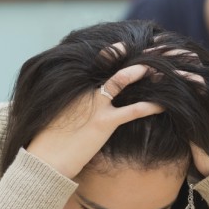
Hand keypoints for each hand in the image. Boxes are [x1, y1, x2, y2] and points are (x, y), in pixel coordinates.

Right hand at [26, 64, 162, 178]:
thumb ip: (71, 107)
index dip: (112, 53)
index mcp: (74, 87)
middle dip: (132, 59)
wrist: (45, 161)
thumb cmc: (50, 144)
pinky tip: (164, 104)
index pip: (97, 63)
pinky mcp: (104, 122)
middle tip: (151, 55)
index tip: (125, 47)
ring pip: (123, 79)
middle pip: (111, 65)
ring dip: (143, 73)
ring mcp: (95, 104)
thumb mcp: (58, 118)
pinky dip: (151, 106)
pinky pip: (133, 110)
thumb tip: (79, 111)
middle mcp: (84, 89)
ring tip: (161, 71)